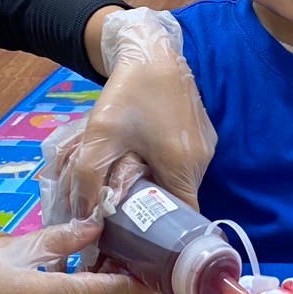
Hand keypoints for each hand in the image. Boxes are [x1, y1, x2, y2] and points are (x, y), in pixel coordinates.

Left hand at [71, 8, 216, 218]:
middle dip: (152, 208)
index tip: (139, 242)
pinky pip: (184, 164)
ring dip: (157, 186)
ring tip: (128, 181)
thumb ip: (89, 180)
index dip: (164, 236)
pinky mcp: (202, 134)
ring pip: (180, 181)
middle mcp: (202, 160)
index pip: (183, 220)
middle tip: (122, 209)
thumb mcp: (100, 136)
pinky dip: (164, 168)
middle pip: (179, 201)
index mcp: (184, 165)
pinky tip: (142, 157)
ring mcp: (205, 146)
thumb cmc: (128, 93)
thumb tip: (87, 219)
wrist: (151, 51)